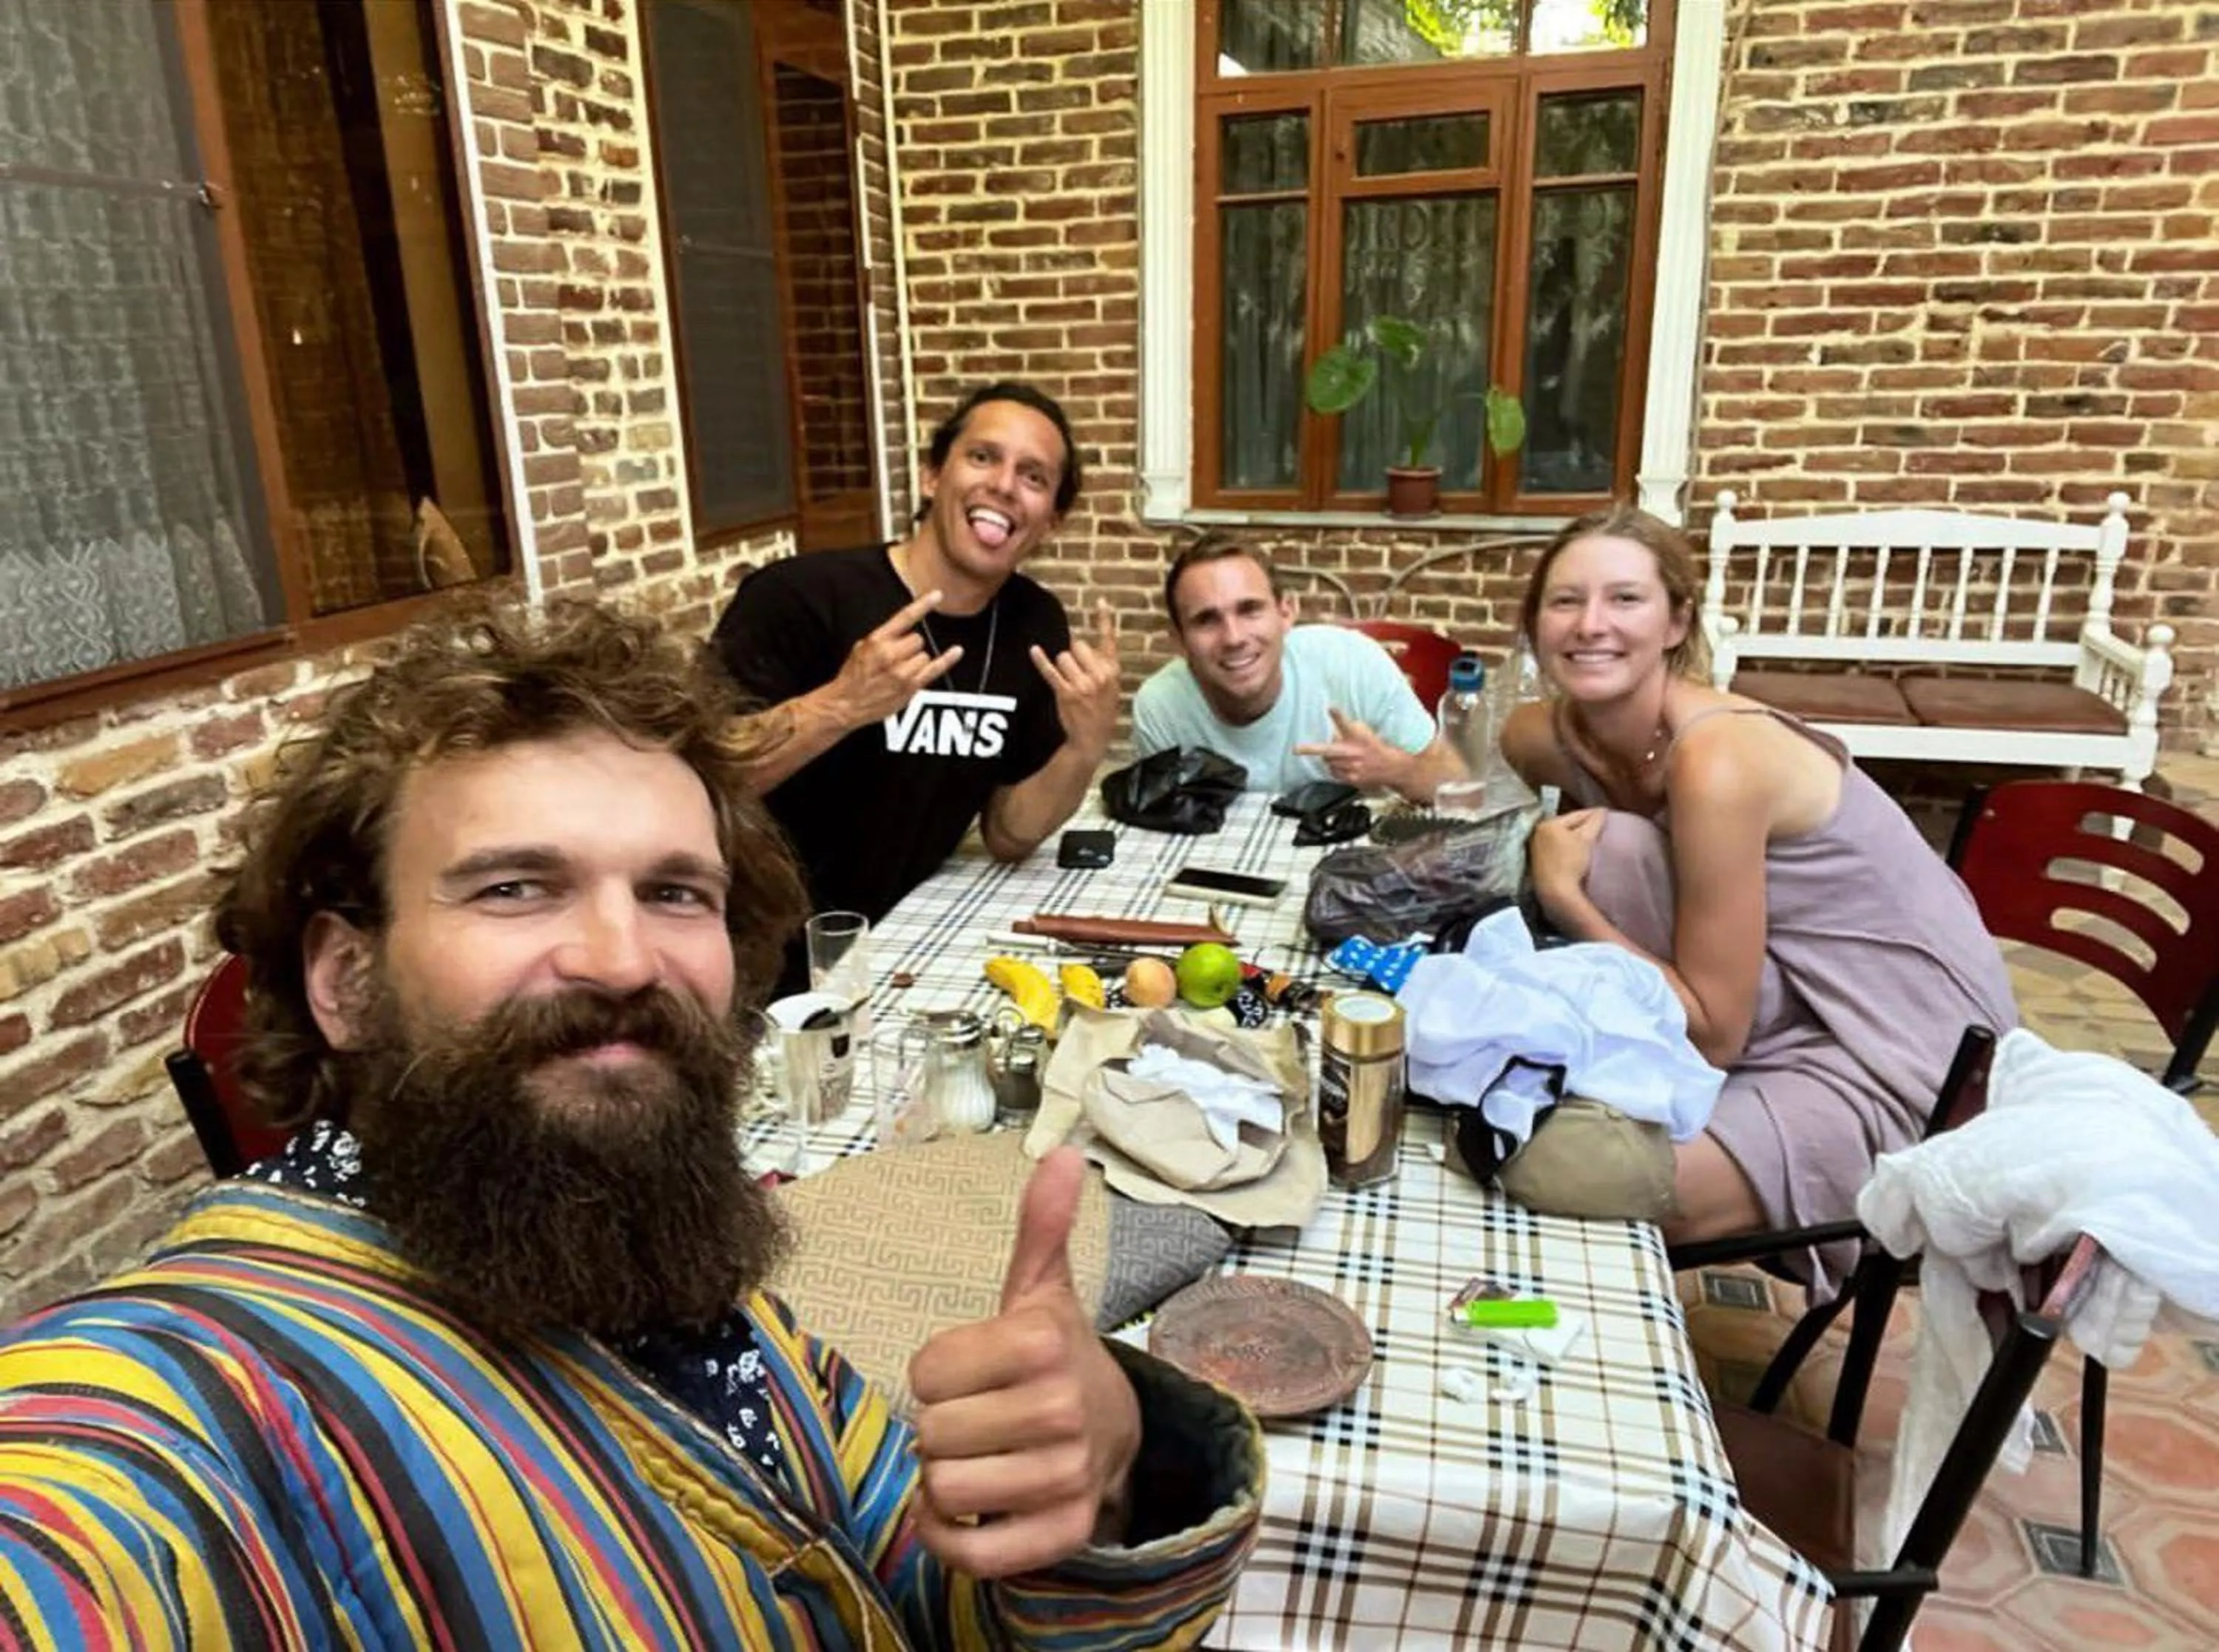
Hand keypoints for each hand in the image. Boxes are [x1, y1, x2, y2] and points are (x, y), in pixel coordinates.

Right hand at [825, 590, 964, 728]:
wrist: (846, 704)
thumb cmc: (853, 677)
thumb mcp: (861, 648)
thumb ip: (883, 637)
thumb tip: (903, 631)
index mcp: (877, 640)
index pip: (905, 617)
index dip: (923, 604)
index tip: (937, 595)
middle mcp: (891, 654)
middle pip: (918, 639)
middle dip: (909, 647)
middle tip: (896, 659)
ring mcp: (902, 671)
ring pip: (924, 655)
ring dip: (915, 661)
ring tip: (899, 671)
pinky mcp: (911, 686)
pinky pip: (935, 669)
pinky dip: (947, 660)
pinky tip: (956, 652)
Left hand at [908, 1148, 1140, 1577]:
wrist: (1116, 1431)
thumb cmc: (1056, 1356)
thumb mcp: (1043, 1289)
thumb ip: (1041, 1225)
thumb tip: (1063, 1152)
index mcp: (1043, 1343)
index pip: (925, 1371)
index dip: (934, 1373)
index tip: (967, 1371)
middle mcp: (1061, 1411)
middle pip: (932, 1434)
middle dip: (940, 1427)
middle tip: (975, 1417)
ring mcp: (1066, 1478)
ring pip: (946, 1491)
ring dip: (944, 1481)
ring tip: (977, 1458)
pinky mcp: (1062, 1535)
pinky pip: (972, 1553)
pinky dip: (951, 1536)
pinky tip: (963, 1510)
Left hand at [1029, 601, 1121, 761]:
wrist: (1093, 738)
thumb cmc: (1101, 711)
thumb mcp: (1112, 687)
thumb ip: (1103, 666)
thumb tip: (1083, 647)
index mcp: (1112, 670)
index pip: (1109, 640)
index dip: (1105, 619)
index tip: (1102, 601)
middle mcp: (1099, 675)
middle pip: (1078, 646)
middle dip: (1074, 656)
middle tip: (1077, 674)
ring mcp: (1082, 684)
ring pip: (1063, 656)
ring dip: (1062, 667)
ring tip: (1069, 683)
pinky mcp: (1066, 692)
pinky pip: (1051, 670)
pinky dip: (1041, 660)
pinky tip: (1034, 651)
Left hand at [1295, 707, 1410, 794]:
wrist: (1392, 768)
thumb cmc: (1375, 746)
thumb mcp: (1364, 732)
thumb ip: (1347, 730)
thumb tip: (1332, 735)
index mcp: (1358, 737)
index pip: (1346, 724)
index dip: (1338, 716)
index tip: (1331, 707)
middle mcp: (1354, 752)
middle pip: (1328, 750)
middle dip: (1310, 749)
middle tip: (1295, 749)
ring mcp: (1352, 767)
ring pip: (1328, 762)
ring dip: (1329, 758)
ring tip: (1342, 756)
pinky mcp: (1352, 778)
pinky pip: (1334, 773)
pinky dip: (1335, 769)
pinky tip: (1344, 766)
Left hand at [1529, 807, 1606, 914]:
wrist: (1556, 892)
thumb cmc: (1571, 862)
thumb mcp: (1586, 839)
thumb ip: (1595, 822)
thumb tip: (1602, 811)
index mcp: (1548, 824)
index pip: (1576, 815)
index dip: (1593, 814)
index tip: (1606, 814)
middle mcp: (1538, 833)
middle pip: (1567, 825)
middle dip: (1584, 825)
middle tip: (1601, 826)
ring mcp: (1536, 848)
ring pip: (1562, 837)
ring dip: (1575, 837)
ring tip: (1592, 838)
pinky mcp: (1539, 862)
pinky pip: (1558, 848)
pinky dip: (1568, 847)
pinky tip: (1578, 851)